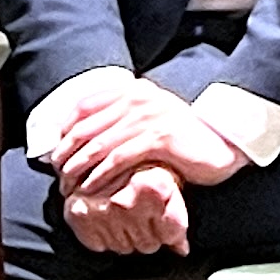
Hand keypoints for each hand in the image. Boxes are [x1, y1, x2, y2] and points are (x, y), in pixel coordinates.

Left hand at [52, 76, 247, 198]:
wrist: (224, 143)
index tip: (55, 154)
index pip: (83, 106)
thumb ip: (120, 120)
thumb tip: (77, 137)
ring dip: (78, 170)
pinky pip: (119, 159)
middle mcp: (140, 98)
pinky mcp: (160, 137)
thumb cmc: (183, 138)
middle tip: (58, 177)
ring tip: (69, 187)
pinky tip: (91, 189)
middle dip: (65, 155)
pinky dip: (99, 175)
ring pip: (98, 145)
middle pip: (85, 128)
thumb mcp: (149, 120)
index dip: (63, 132)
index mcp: (134, 90)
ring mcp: (151, 116)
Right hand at [63, 164, 191, 257]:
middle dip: (151, 235)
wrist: (105, 151)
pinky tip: (109, 220)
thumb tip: (183, 251)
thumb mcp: (171, 181)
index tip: (167, 220)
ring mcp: (100, 210)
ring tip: (128, 216)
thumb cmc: (146, 166)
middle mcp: (125, 201)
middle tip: (146, 216)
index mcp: (154, 188)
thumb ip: (178, 217)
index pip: (171, 234)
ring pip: (124, 248)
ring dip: (128, 237)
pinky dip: (105, 237)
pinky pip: (99, 246)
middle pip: (148, 244)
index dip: (173, 231)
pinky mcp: (78, 215)